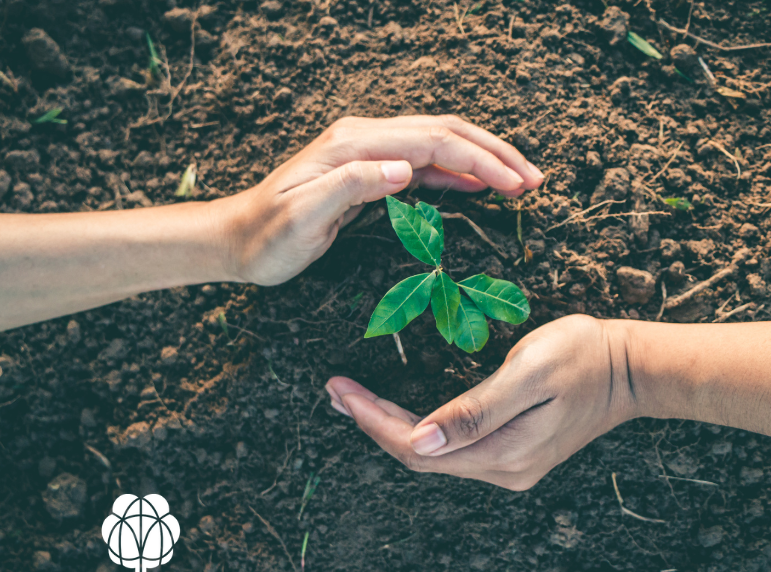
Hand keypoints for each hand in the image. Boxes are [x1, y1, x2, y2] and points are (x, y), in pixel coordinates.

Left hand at [213, 115, 543, 285]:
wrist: (236, 240)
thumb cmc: (268, 238)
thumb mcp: (303, 218)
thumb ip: (352, 187)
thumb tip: (404, 169)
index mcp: (354, 144)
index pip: (433, 140)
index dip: (480, 159)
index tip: (516, 183)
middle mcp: (364, 137)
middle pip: (444, 131)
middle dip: (494, 153)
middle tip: (534, 180)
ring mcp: (367, 150)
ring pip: (439, 142)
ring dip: (481, 158)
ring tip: (520, 181)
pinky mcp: (368, 168)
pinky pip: (424, 162)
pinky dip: (457, 170)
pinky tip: (479, 185)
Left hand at [324, 315, 635, 489]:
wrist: (632, 368)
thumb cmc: (583, 356)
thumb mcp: (529, 372)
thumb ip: (476, 409)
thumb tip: (421, 438)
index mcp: (503, 452)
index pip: (417, 447)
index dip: (373, 420)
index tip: (340, 390)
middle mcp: (503, 469)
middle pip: (420, 456)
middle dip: (372, 424)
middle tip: (335, 391)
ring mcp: (510, 465)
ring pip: (434, 455)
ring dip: (390, 428)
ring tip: (353, 400)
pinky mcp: (514, 452)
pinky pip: (453, 450)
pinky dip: (418, 430)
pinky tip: (399, 413)